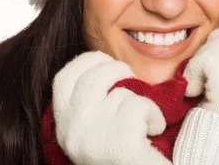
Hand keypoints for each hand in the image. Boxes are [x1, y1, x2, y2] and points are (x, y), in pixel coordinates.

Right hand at [53, 51, 171, 164]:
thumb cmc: (125, 156)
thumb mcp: (96, 130)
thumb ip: (92, 103)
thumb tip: (105, 65)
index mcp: (64, 128)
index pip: (63, 79)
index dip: (86, 62)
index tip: (105, 62)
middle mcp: (72, 132)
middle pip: (91, 77)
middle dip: (116, 69)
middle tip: (132, 80)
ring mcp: (93, 137)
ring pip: (121, 92)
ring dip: (141, 100)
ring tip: (145, 121)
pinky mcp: (118, 143)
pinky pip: (141, 105)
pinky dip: (155, 115)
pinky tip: (154, 132)